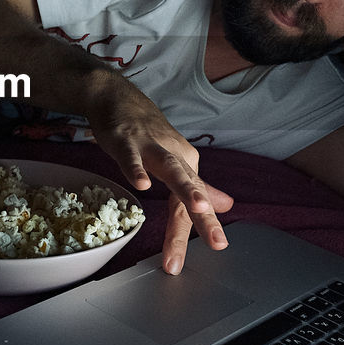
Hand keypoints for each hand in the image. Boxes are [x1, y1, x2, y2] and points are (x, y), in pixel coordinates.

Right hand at [87, 78, 233, 273]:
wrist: (119, 98)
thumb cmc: (146, 133)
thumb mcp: (174, 159)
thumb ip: (197, 186)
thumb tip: (224, 205)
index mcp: (186, 164)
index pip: (198, 199)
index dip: (207, 225)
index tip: (218, 246)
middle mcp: (174, 155)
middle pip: (190, 190)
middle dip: (203, 218)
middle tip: (216, 242)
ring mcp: (150, 146)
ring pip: (170, 169)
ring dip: (185, 188)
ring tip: (199, 209)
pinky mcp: (126, 140)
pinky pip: (131, 157)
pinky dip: (136, 169)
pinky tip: (142, 184)